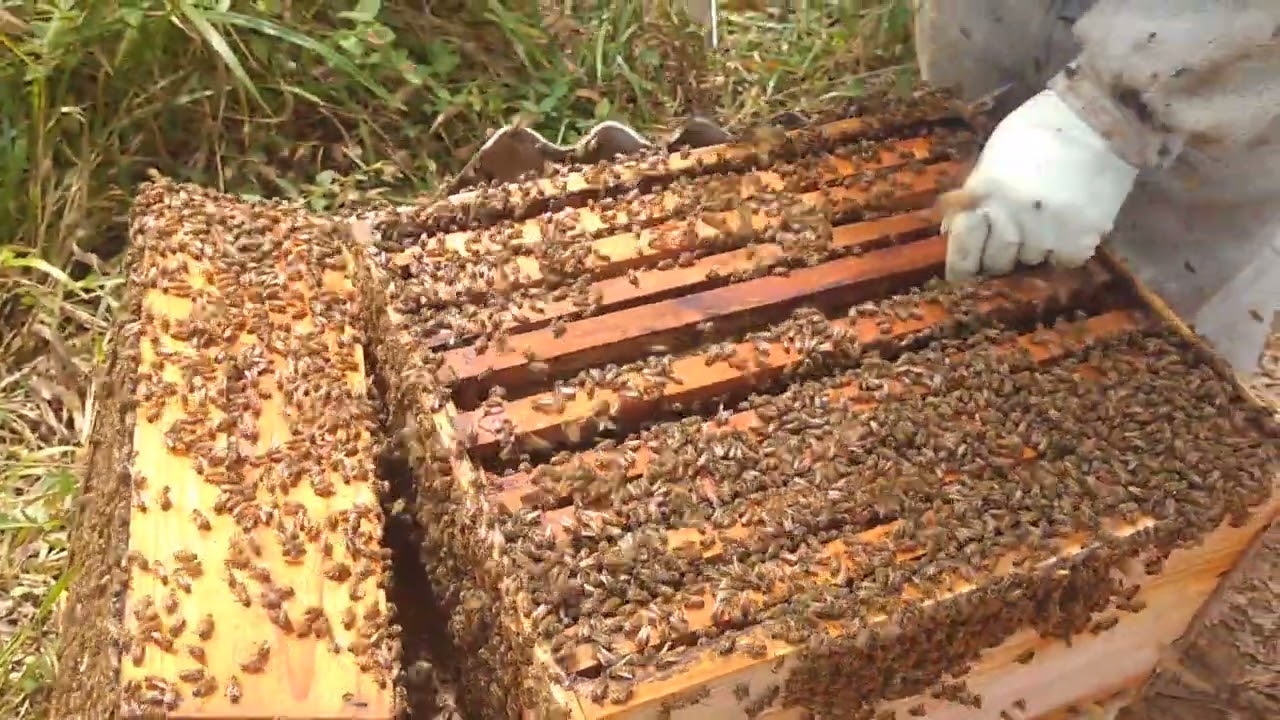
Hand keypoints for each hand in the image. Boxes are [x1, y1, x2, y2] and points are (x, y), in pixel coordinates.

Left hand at [941, 90, 1139, 281]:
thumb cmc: (1040, 129)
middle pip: (997, 263)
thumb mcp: (994, 155)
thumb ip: (975, 193)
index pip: (963, 251)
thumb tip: (950, 229)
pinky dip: (1067, 250)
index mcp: (985, 195)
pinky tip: (1070, 224)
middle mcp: (1012, 218)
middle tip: (1015, 234)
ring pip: (1032, 261)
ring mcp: (1047, 229)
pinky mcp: (1082, 234)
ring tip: (1047, 219)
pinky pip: (1066, 261)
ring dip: (1036, 248)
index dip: (962, 264)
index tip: (964, 271)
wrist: (1099, 117)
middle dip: (1001, 255)